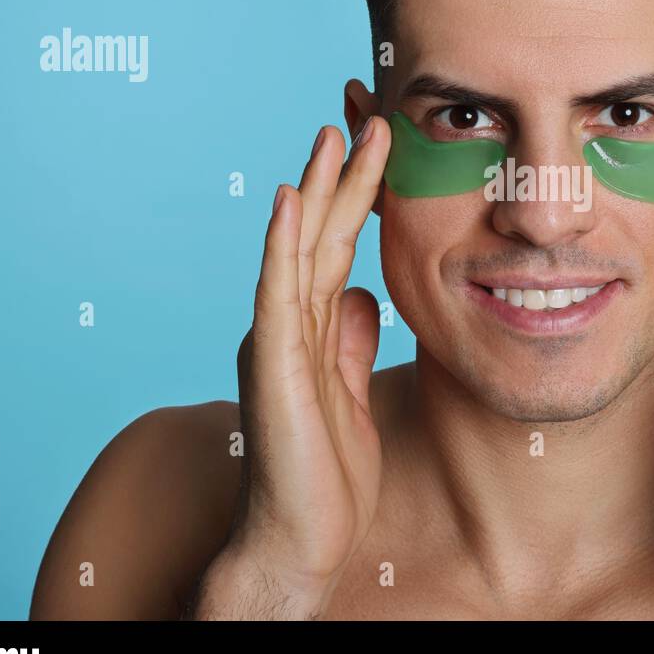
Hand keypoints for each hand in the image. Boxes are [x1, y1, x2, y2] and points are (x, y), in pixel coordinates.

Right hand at [193, 116, 389, 618]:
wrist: (300, 536)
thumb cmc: (324, 471)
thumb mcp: (349, 389)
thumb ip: (350, 339)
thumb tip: (364, 294)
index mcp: (310, 328)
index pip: (339, 248)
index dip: (359, 199)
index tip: (382, 150)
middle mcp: (288, 324)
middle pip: (322, 234)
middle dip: (346, 176)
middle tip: (370, 117)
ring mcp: (276, 339)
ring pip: (300, 248)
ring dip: (319, 189)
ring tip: (335, 134)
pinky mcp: (271, 362)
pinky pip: (277, 292)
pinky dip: (282, 243)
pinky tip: (289, 200)